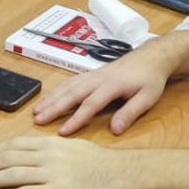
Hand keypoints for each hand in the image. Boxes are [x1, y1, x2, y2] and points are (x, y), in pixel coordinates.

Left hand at [0, 136, 131, 188]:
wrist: (120, 173)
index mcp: (50, 143)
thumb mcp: (74, 147)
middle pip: (8, 158)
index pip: (14, 145)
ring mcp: (51, 174)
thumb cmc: (101, 162)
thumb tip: (36, 152)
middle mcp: (46, 155)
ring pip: (12, 175)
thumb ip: (53, 149)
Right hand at [32, 50, 171, 135]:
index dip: (76, 119)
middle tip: (37, 120)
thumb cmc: (150, 78)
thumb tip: (115, 130)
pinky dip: (57, 90)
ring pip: (68, 86)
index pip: (90, 104)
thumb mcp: (147, 98)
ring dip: (51, 98)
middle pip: (72, 93)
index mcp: (112, 85)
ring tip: (36, 111)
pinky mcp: (91, 74)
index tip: (62, 132)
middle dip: (54, 107)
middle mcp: (98, 78)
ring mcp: (93, 74)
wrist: (152, 56)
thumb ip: (130, 113)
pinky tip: (48, 98)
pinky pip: (70, 81)